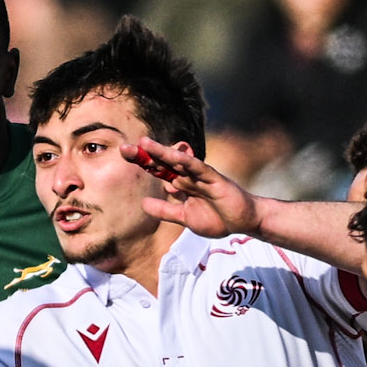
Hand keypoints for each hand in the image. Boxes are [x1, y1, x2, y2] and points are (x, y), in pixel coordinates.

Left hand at [126, 137, 262, 237]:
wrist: (243, 222)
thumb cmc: (217, 218)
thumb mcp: (184, 217)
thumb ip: (165, 211)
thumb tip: (143, 204)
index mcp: (181, 185)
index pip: (158, 171)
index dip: (143, 163)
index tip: (124, 155)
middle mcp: (188, 177)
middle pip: (163, 163)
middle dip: (145, 155)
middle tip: (124, 148)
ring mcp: (201, 176)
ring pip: (178, 162)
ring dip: (162, 153)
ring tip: (144, 144)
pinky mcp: (214, 179)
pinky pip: (199, 168)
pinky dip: (187, 162)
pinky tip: (174, 156)